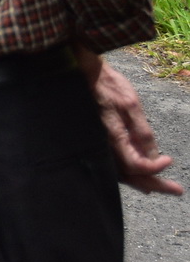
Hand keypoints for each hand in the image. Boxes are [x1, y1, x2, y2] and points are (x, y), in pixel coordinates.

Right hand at [79, 48, 183, 194]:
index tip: (170, 160)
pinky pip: (116, 162)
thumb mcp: (130, 103)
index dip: (155, 167)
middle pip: (131, 174)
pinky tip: (141, 171)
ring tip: (162, 187)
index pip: (137, 165)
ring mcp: (102, 143)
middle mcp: (106, 145)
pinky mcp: (101, 138)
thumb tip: (154, 155)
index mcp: (113, 136)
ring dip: (144, 180)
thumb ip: (142, 131)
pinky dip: (131, 171)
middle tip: (176, 190)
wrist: (85, 72)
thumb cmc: (108, 85)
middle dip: (155, 183)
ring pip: (123, 171)